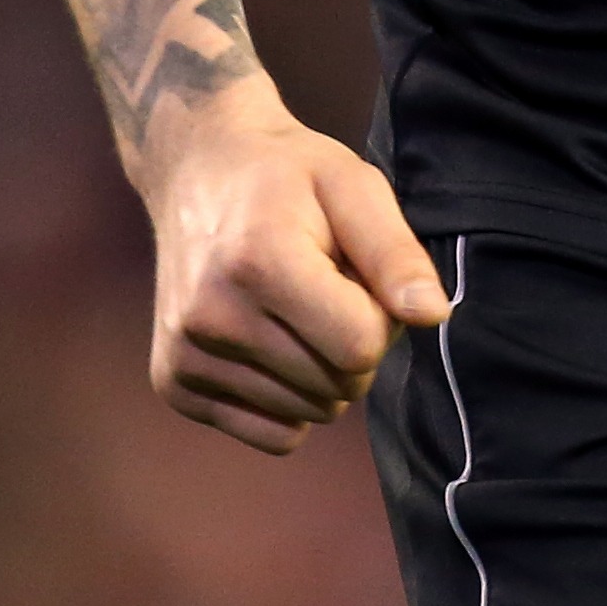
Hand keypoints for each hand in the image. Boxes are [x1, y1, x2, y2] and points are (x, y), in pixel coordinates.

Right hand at [132, 86, 450, 453]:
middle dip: (353, 345)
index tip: (356, 276)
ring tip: (295, 309)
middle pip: (339, 387)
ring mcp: (185, 356)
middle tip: (326, 289)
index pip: (361, 347)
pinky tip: (270, 342)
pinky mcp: (174, 385)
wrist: (196, 170)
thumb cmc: (288, 176)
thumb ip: (396, 254)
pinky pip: (272, 435)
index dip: (379, 316)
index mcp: (258, 262)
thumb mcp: (354, 187)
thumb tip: (432, 316)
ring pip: (310, 416)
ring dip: (321, 372)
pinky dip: (288, 401)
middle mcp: (211, 317)